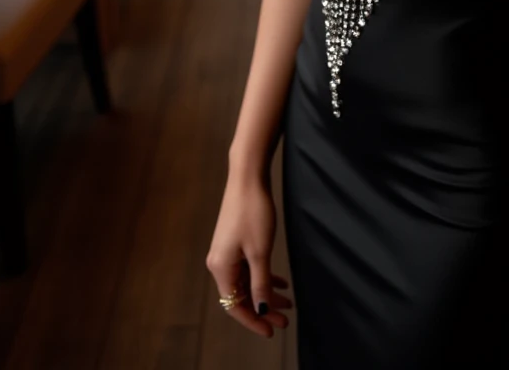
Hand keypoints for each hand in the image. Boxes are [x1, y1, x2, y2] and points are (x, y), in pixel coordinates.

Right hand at [205, 170, 293, 338]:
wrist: (248, 177)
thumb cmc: (253, 212)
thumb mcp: (260, 252)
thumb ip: (260, 283)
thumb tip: (260, 309)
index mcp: (221, 268)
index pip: (235, 306)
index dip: (254, 321)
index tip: (273, 331)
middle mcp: (220, 263)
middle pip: (242, 296)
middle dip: (264, 309)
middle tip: (285, 319)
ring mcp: (227, 252)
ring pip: (247, 282)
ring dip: (267, 293)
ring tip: (288, 302)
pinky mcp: (235, 243)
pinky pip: (249, 268)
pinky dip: (264, 277)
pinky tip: (281, 282)